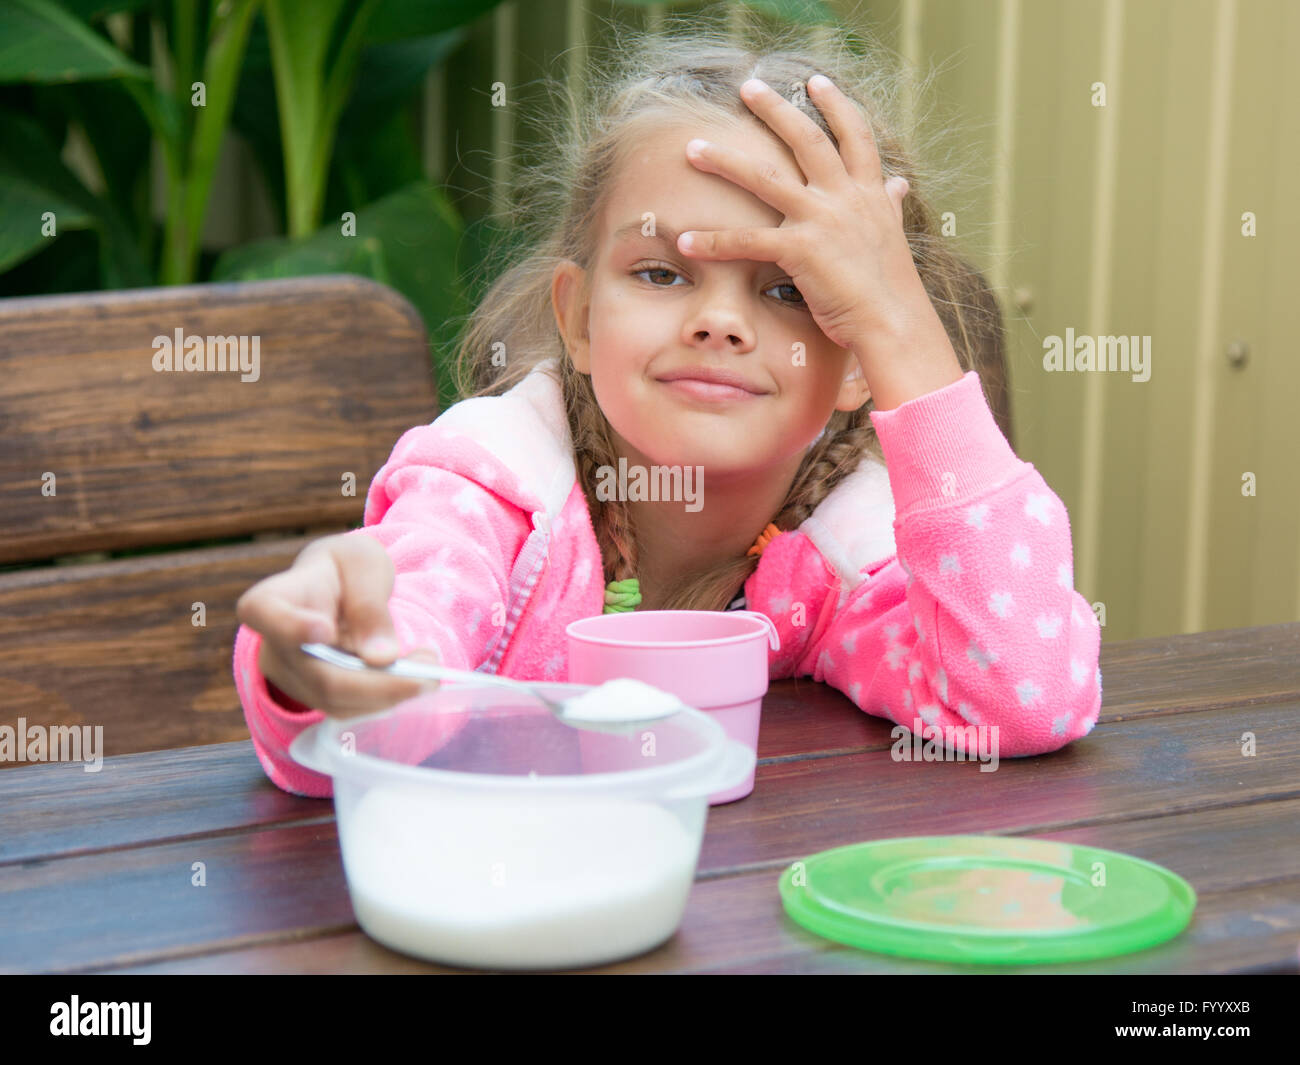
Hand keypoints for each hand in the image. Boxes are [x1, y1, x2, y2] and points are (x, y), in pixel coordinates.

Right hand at [235, 531, 435, 718]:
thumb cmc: (347, 569)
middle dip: (378, 683)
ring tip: (430, 673)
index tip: (324, 630)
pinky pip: (349, 708)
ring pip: (337, 700)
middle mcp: (273, 644)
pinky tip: (415, 680)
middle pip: (318, 675)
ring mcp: (292, 676)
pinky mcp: (315, 695)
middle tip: (429, 675)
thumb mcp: (363, 566)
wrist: (341, 586)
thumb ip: (369, 605)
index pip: (263, 613)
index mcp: (272, 599)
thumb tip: (381, 658)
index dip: (290, 627)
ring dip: (390, 693)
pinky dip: (386, 699)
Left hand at [676, 74, 924, 355]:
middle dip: (775, 109)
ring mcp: (822, 219)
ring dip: (724, 161)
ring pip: (764, 179)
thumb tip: (899, 185)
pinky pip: (747, 241)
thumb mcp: (894, 236)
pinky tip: (685, 240)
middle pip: (806, 139)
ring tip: (693, 148)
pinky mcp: (800, 250)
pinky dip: (713, 242)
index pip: (855, 135)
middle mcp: (846, 197)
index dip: (836, 105)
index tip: (816, 81)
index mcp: (870, 193)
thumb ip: (890, 207)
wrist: (894, 322)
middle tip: (747, 86)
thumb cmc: (891, 289)